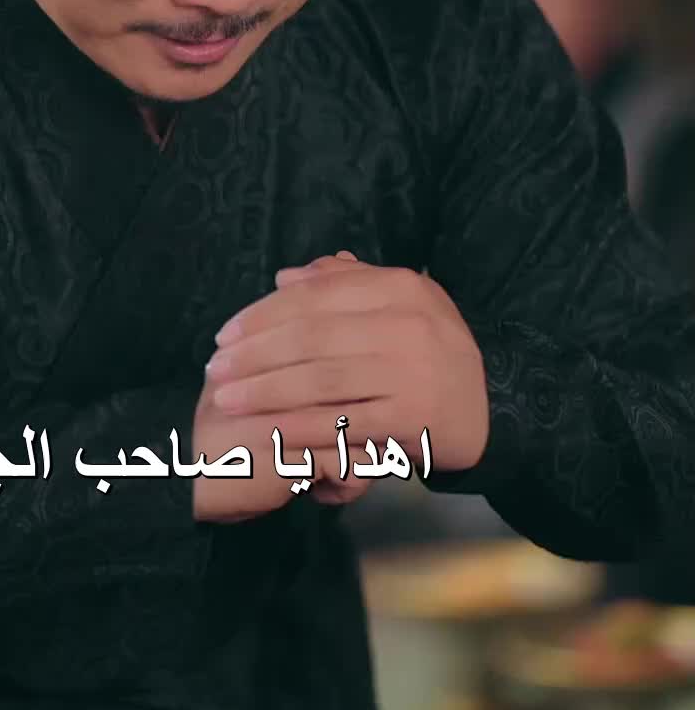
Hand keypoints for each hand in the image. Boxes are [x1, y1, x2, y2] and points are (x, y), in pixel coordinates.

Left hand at [201, 252, 489, 509]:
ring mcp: (413, 372)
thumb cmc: (430, 352)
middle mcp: (408, 324)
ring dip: (265, 391)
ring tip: (226, 398)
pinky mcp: (414, 419)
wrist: (494, 407)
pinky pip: (343, 422)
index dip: (262, 316)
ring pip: (321, 381)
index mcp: (400, 287)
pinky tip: (265, 431)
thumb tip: (284, 278)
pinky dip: (300, 427)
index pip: (315, 297)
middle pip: (311, 338)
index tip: (224, 336)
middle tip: (215, 369)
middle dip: (254, 355)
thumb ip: (344, 285)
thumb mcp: (400, 304)